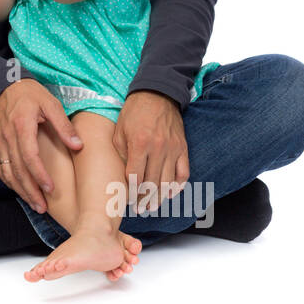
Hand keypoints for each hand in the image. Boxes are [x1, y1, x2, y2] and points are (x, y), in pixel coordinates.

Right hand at [0, 80, 82, 213]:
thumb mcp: (50, 103)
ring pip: (7, 173)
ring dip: (20, 191)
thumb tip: (78, 146)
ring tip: (34, 204)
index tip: (50, 189)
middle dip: (30, 191)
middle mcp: (8, 137)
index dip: (39, 175)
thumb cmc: (29, 94)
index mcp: (22, 126)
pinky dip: (8, 182)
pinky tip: (18, 190)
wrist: (1, 85)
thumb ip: (64, 126)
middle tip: (42, 207)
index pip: (29, 156)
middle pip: (18, 170)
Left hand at [114, 90, 188, 213]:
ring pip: (168, 182)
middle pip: (152, 183)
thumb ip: (121, 153)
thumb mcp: (119, 130)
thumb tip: (122, 175)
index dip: (131, 192)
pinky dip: (178, 186)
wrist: (157, 93)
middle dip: (144, 199)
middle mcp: (158, 148)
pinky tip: (170, 193)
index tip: (127, 199)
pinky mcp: (183, 148)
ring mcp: (173, 149)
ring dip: (160, 197)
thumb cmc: (134, 112)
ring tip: (152, 206)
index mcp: (140, 143)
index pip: (135, 177)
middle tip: (139, 209)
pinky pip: (183, 173)